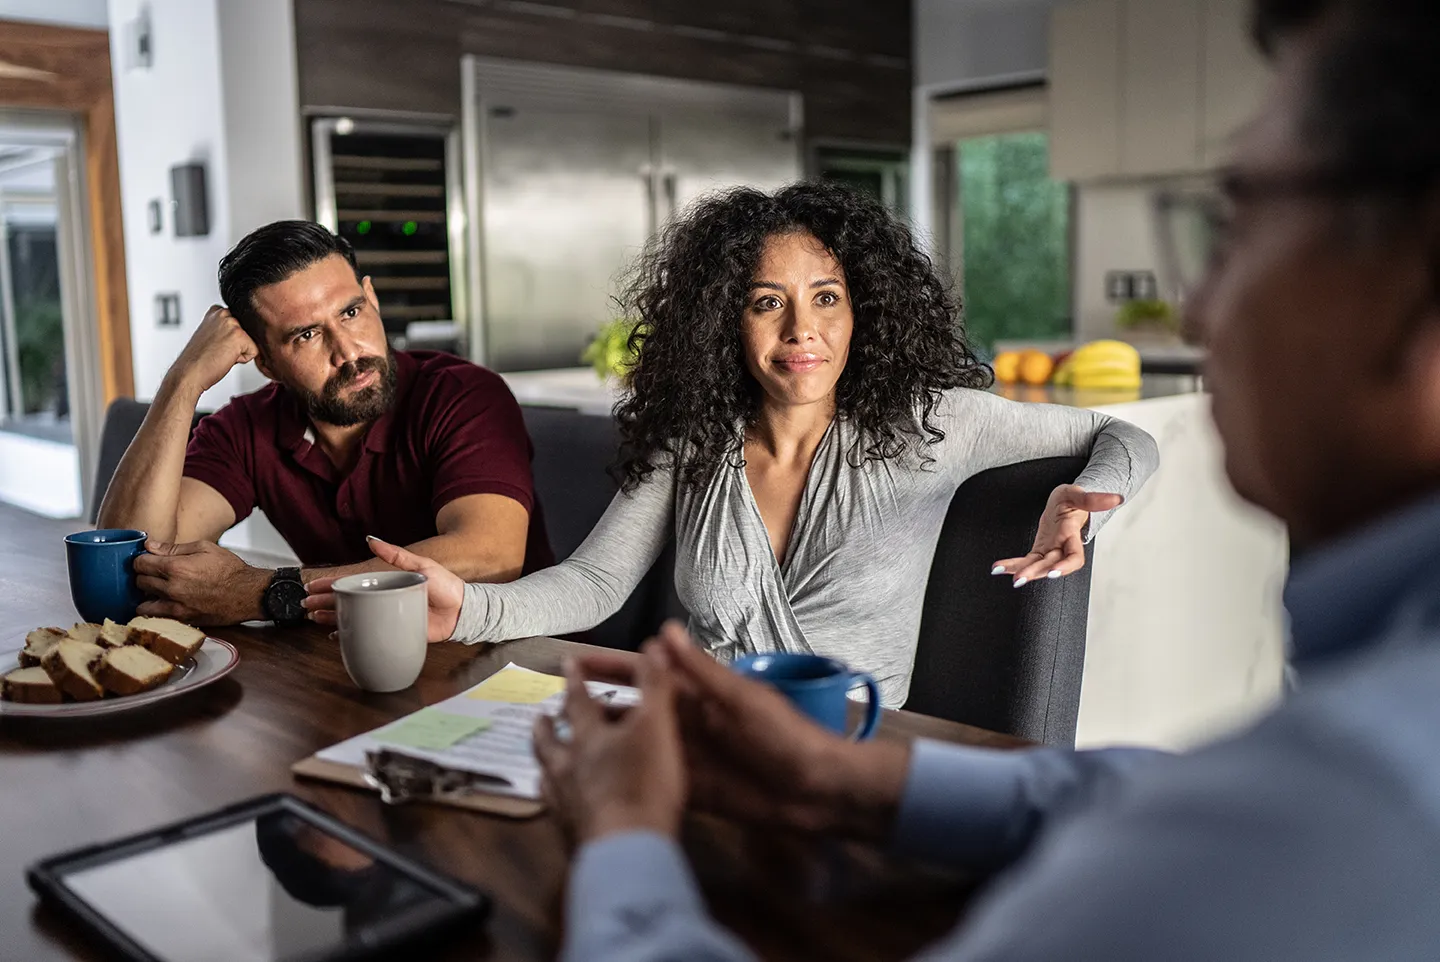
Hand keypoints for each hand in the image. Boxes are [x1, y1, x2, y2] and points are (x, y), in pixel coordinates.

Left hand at [133, 540, 268, 624]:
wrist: (249, 594)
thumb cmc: (230, 570)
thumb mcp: (204, 548)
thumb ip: (174, 548)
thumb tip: (151, 546)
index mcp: (176, 568)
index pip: (140, 564)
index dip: (142, 560)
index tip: (148, 560)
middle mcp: (172, 588)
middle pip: (139, 582)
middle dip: (144, 576)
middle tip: (155, 574)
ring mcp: (176, 607)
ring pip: (142, 603)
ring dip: (146, 596)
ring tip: (157, 590)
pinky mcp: (182, 620)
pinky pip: (155, 617)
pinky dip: (156, 610)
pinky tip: (164, 603)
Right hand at [165, 305, 258, 396]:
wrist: (189, 372)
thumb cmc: (199, 359)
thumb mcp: (211, 334)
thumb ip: (225, 327)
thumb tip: (245, 331)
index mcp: (216, 311)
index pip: (241, 324)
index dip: (231, 339)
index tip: (216, 344)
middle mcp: (224, 313)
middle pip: (248, 332)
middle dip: (237, 344)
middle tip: (218, 350)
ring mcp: (232, 323)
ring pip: (251, 341)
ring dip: (239, 351)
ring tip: (220, 354)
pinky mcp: (239, 335)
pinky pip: (254, 352)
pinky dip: (242, 360)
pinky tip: (225, 358)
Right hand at [303, 537, 464, 641]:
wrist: (462, 611)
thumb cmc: (445, 585)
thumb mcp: (420, 565)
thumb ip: (395, 555)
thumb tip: (371, 540)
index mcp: (385, 583)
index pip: (352, 583)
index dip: (330, 584)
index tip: (312, 585)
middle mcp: (382, 599)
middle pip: (346, 601)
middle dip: (323, 602)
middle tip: (304, 605)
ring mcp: (385, 617)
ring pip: (351, 617)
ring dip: (331, 618)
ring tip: (313, 618)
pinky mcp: (392, 632)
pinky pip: (366, 635)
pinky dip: (350, 636)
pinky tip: (336, 637)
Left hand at [533, 643, 687, 844]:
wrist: (626, 847)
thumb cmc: (644, 782)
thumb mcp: (657, 726)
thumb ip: (655, 686)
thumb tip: (655, 645)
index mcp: (589, 735)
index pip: (579, 699)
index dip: (576, 679)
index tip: (566, 663)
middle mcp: (567, 764)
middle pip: (551, 739)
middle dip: (548, 723)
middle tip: (541, 714)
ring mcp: (563, 799)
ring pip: (546, 772)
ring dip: (544, 760)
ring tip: (542, 758)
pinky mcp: (568, 831)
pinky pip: (553, 808)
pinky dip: (552, 797)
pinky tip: (554, 802)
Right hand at [571, 622, 910, 841]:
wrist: (816, 791)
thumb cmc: (784, 736)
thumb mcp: (742, 699)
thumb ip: (701, 671)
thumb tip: (663, 631)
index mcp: (699, 693)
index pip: (646, 672)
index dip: (611, 666)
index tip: (571, 661)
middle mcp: (686, 720)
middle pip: (633, 706)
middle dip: (597, 701)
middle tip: (553, 703)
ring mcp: (686, 755)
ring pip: (636, 742)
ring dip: (605, 740)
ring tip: (563, 742)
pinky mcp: (690, 788)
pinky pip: (651, 776)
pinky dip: (625, 773)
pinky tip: (594, 779)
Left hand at [991, 484, 1122, 586]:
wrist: (1065, 503)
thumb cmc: (1072, 498)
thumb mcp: (1078, 493)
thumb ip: (1093, 498)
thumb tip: (1117, 498)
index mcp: (1072, 535)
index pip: (1074, 557)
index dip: (1065, 566)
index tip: (1053, 572)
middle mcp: (1061, 547)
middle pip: (1050, 565)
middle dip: (1035, 572)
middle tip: (1019, 579)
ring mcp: (1050, 551)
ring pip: (1037, 566)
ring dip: (1021, 572)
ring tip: (1003, 574)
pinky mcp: (1040, 550)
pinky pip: (1026, 561)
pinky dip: (1012, 564)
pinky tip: (997, 568)